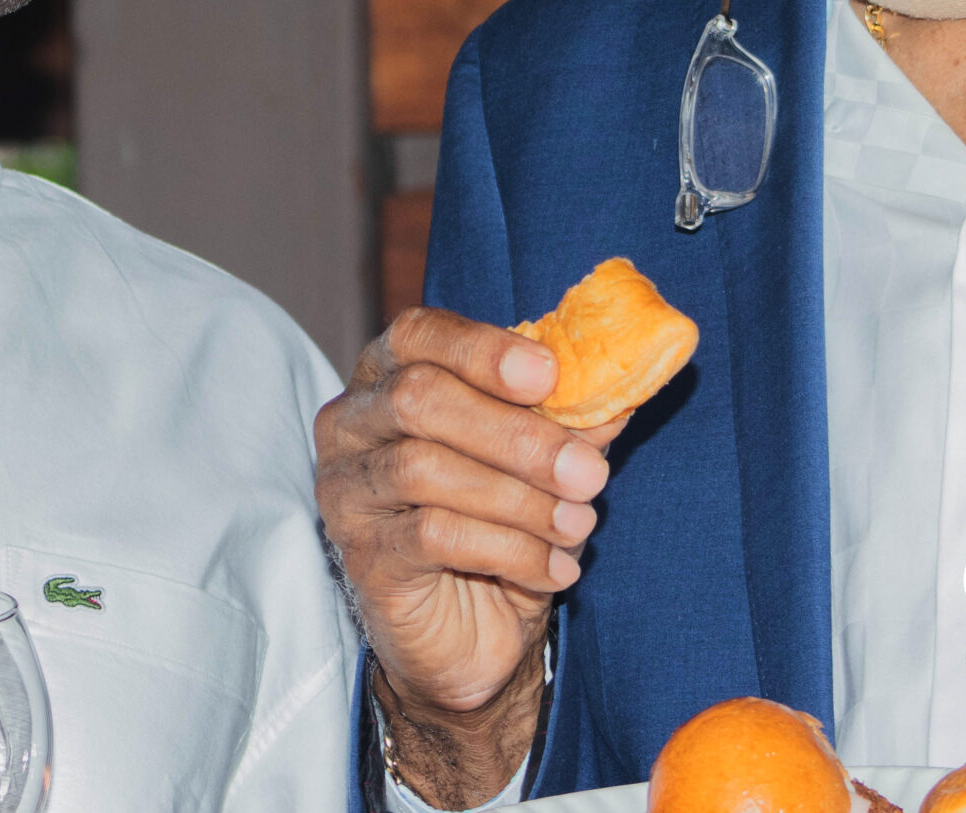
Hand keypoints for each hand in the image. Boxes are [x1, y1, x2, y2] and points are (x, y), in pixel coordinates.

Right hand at [315, 308, 624, 806]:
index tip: (549, 376)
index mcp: (390, 373)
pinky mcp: (359, 553)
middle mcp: (353, 421)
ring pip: (424, 469)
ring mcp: (347, 488)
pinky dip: (510, 549)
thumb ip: (569, 416)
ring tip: (580, 527)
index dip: (482, 349)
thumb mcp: (543, 460)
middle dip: (516, 435)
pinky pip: (432, 536)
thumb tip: (618, 384)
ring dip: (520, 500)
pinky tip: (556, 569)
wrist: (472, 631)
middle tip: (590, 474)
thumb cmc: (501, 522)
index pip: (418, 334)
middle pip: (419, 398)